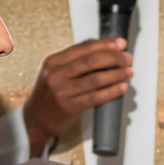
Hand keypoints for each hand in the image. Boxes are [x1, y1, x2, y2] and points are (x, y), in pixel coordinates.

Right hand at [23, 38, 132, 157]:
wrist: (35, 120)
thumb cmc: (49, 95)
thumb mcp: (55, 73)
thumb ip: (74, 62)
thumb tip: (105, 51)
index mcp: (53, 62)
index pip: (83, 48)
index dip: (105, 44)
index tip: (121, 44)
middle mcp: (56, 75)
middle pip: (91, 61)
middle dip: (114, 58)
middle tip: (127, 59)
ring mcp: (62, 91)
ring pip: (95, 79)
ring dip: (116, 74)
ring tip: (128, 72)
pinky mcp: (70, 107)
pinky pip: (96, 97)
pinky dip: (111, 91)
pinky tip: (121, 87)